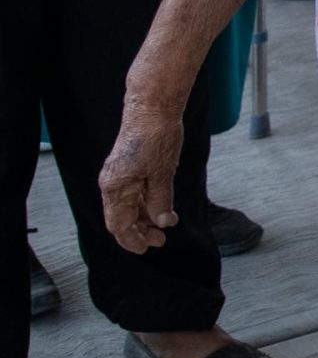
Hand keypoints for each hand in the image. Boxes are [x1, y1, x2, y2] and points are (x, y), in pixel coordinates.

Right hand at [100, 100, 188, 252]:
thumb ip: (161, 200)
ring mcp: (118, 176)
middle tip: (161, 240)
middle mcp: (112, 184)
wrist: (151, 108)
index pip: (119, 225)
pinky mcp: (126, 168)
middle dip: (139, 232)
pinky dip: (145, 203)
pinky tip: (160, 208)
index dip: (132, 240)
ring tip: (165, 225)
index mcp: (116, 188)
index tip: (148, 249)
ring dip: (145, 218)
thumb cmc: (156, 137)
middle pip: (121, 218)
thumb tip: (163, 222)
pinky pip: (132, 194)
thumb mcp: (163, 173)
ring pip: (128, 207)